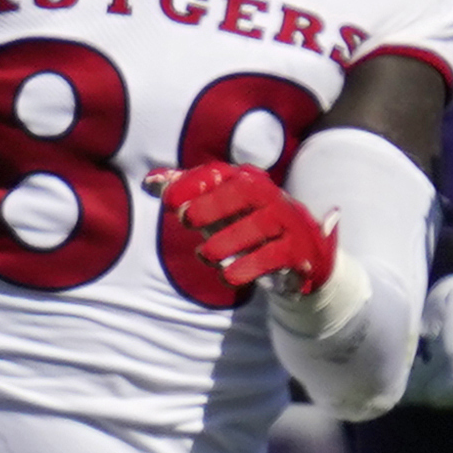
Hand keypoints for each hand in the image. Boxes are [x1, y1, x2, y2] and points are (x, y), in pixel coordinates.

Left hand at [147, 163, 338, 294]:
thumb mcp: (217, 209)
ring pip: (260, 225)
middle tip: (186, 221)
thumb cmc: (248, 227)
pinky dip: (250, 267)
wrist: (302, 255)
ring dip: (228, 241)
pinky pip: (276, 256)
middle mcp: (271, 197)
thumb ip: (185, 193)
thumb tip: (150, 182)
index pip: (220, 175)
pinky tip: (228, 277)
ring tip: (204, 256)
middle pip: (246, 192)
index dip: (193, 184)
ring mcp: (289, 223)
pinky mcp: (300, 252)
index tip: (168, 202)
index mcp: (248, 182)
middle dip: (213, 205)